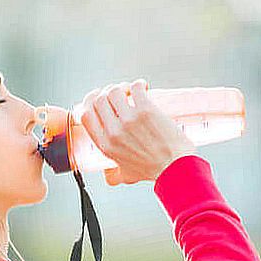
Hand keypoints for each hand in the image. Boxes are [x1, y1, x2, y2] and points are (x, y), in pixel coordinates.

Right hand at [79, 79, 198, 185]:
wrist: (175, 168)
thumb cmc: (154, 171)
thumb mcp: (125, 175)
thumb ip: (113, 174)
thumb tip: (108, 176)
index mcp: (106, 145)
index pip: (85, 116)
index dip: (89, 103)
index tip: (97, 98)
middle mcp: (114, 131)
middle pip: (99, 99)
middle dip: (106, 92)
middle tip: (119, 94)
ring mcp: (129, 120)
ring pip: (114, 90)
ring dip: (122, 87)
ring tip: (131, 91)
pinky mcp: (146, 110)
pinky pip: (135, 87)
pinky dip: (138, 84)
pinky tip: (144, 87)